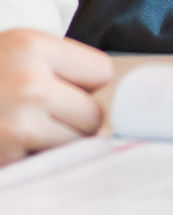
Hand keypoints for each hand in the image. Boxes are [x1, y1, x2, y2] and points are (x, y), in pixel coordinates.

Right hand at [0, 30, 111, 162]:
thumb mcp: (18, 50)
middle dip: (73, 119)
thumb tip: (119, 102)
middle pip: (93, 116)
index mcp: (32, 48)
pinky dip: (33, 162)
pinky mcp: (5, 161)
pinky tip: (9, 145)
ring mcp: (15, 128)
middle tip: (40, 112)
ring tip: (20, 128)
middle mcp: (27, 86)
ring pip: (72, 146)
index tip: (59, 83)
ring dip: (54, 144)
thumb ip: (61, 66)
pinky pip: (45, 166)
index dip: (82, 82)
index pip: (101, 73)